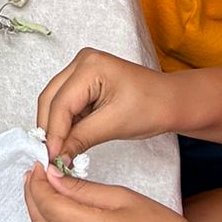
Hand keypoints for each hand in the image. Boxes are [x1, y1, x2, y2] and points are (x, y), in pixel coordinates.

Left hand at [24, 166, 210, 221]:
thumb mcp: (127, 199)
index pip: (48, 203)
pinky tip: (62, 219)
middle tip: (34, 176)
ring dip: (41, 216)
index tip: (38, 165)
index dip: (38, 182)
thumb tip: (53, 177)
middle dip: (32, 197)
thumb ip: (84, 189)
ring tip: (46, 193)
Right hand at [37, 46, 176, 160]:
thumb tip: (57, 158)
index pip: (60, 103)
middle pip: (50, 99)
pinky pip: (66, 105)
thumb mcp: (115, 125)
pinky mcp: (85, 83)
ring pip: (55, 102)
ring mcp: (82, 71)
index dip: (53, 133)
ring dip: (55, 128)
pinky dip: (65, 124)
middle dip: (49, 129)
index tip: (51, 159)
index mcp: (90, 65)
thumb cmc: (152, 106)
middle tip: (50, 158)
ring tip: (59, 153)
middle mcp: (81, 62)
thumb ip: (81, 139)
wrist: (171, 102)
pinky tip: (69, 142)